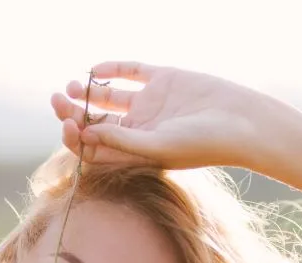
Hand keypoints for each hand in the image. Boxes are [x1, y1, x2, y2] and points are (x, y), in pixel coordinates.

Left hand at [49, 61, 273, 169]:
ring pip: (108, 98)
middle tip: (58, 100)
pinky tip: (96, 70)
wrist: (243, 122)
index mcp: (137, 153)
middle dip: (74, 112)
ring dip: (87, 92)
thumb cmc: (205, 144)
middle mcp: (141, 130)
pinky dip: (111, 70)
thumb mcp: (159, 147)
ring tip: (72, 87)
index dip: (77, 138)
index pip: (97, 148)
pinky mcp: (164, 80)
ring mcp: (151, 104)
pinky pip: (131, 73)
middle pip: (97, 122)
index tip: (69, 125)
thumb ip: (122, 141)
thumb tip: (84, 134)